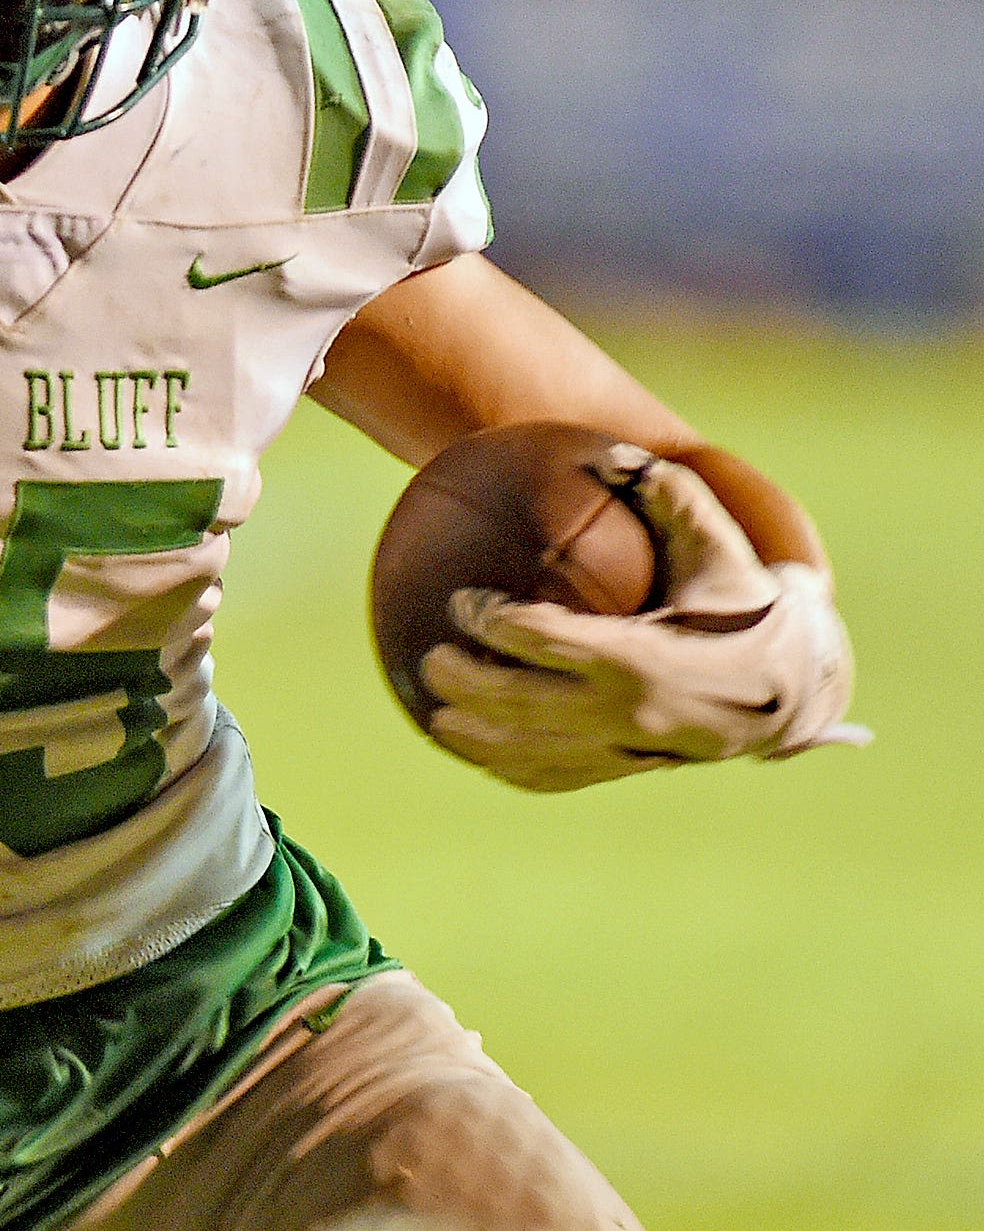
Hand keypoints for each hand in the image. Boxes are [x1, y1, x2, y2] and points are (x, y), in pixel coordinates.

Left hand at [420, 447, 863, 791]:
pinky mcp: (630, 771)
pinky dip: (513, 769)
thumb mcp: (722, 550)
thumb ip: (671, 497)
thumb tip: (612, 453)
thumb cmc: (751, 608)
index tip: (464, 601)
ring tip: (433, 715)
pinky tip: (477, 752)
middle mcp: (631, 714)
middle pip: (522, 704)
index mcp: (646, 658)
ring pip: (533, 755)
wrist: (798, 689)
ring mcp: (628, 751)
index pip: (549, 641)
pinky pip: (560, 778)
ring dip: (477, 739)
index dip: (497, 621)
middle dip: (466, 683)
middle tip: (430, 658)